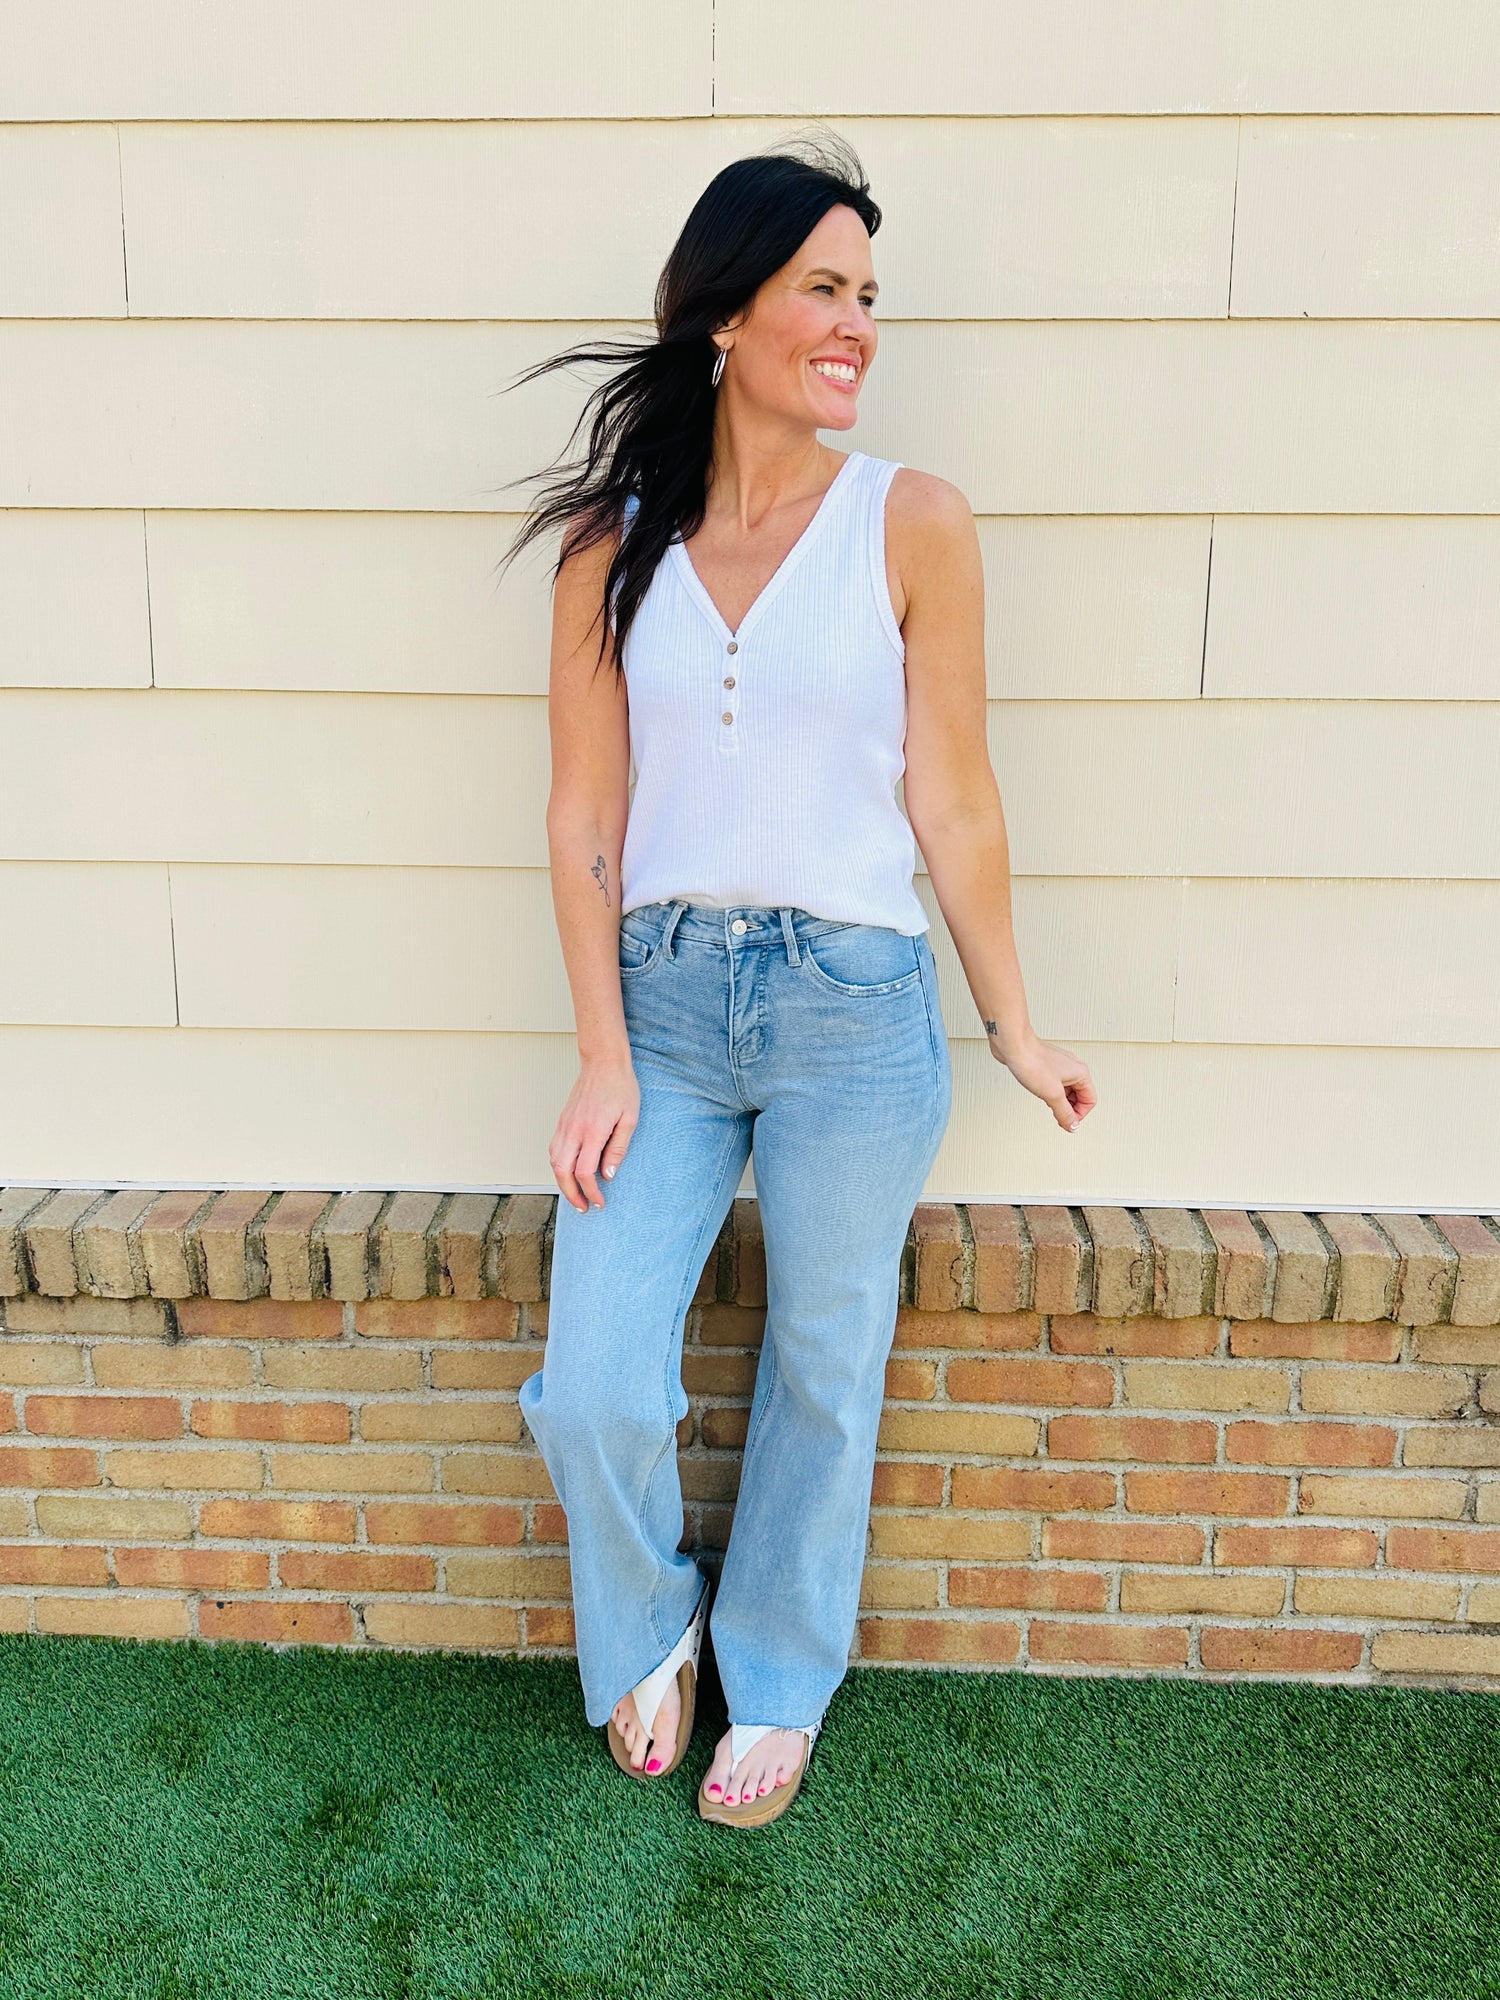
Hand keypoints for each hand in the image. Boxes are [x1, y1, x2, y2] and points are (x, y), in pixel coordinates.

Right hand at [549, 1056, 639, 1211]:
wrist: (603, 1062)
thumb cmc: (621, 1088)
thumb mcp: (630, 1119)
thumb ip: (618, 1149)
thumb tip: (608, 1175)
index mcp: (593, 1131)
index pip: (584, 1172)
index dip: (591, 1192)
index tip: (600, 1202)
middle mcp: (574, 1130)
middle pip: (562, 1172)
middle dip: (571, 1195)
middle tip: (584, 1208)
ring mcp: (564, 1125)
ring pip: (554, 1162)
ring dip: (562, 1183)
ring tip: (576, 1196)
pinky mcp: (562, 1121)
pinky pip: (554, 1150)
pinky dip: (558, 1167)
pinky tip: (568, 1173)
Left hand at [993, 1027, 1096, 1133]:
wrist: (1012, 1045)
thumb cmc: (1032, 1061)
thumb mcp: (1052, 1094)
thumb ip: (1064, 1113)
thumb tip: (1072, 1126)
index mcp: (1080, 1073)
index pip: (1090, 1100)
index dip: (1079, 1114)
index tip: (1066, 1122)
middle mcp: (1072, 1068)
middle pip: (1079, 1096)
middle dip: (1068, 1108)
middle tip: (1056, 1115)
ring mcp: (1059, 1066)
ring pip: (1066, 1090)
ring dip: (1058, 1101)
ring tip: (1046, 1102)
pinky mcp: (1046, 1066)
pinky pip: (1054, 1084)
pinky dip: (1049, 1093)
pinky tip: (1039, 1093)